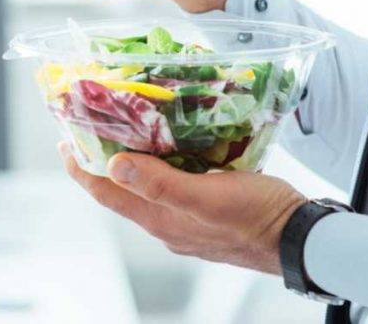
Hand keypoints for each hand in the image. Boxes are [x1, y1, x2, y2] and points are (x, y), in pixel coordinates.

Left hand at [59, 143, 305, 274]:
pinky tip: (173, 145)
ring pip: (148, 186)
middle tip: (91, 127)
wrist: (303, 239)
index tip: (64, 142)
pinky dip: (163, 163)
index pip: (105, 193)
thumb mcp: (206, 197)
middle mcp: (167, 222)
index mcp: (160, 219)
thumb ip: (160, 184)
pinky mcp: (208, 210)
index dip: (81, 169)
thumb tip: (114, 167)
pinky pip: (174, 184)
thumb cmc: (258, 218)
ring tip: (126, 129)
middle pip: (122, 189)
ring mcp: (187, 218)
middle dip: (102, 160)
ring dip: (132, 160)